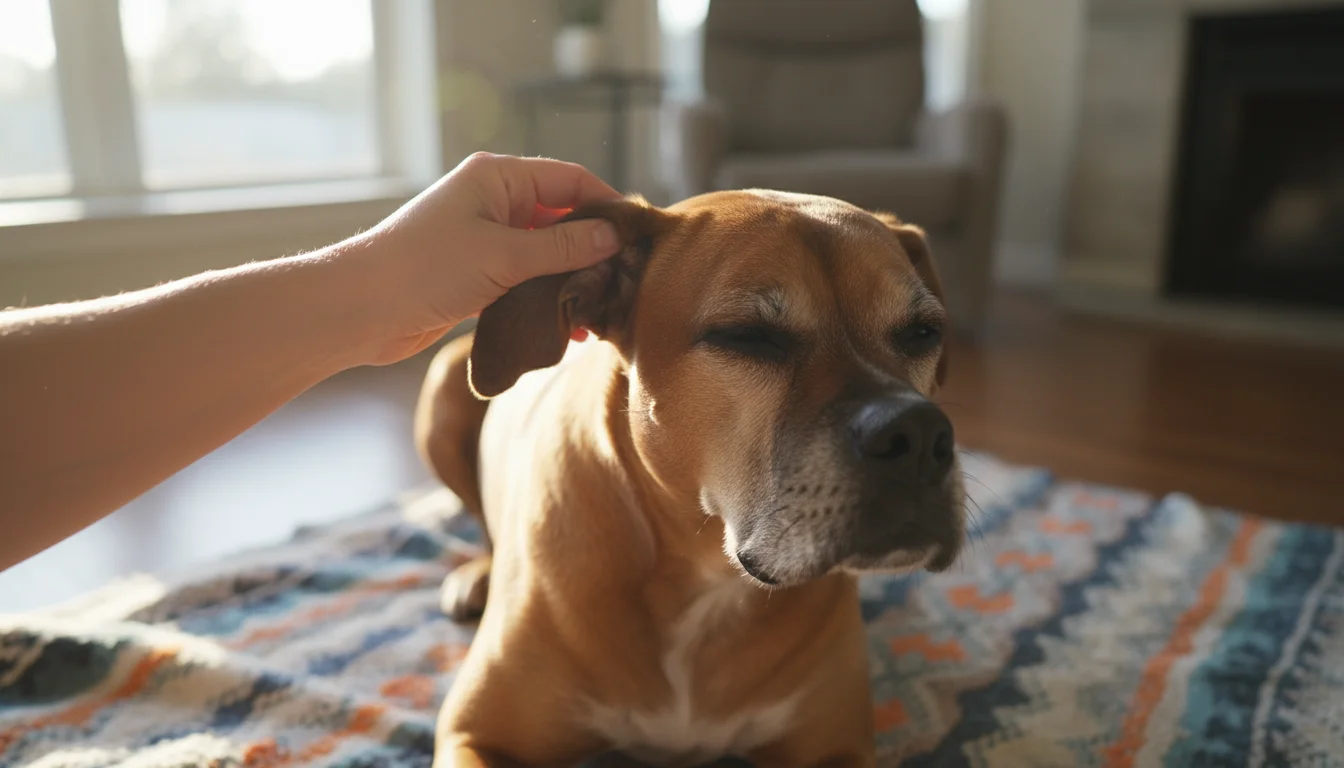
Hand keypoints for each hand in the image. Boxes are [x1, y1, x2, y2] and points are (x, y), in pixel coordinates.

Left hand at [353, 152, 621, 363]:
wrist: (359, 310)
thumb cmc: (424, 269)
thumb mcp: (504, 256)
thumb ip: (563, 246)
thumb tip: (612, 237)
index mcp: (497, 178)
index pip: (570, 180)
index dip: (607, 205)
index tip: (638, 237)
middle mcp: (492, 202)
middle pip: (561, 217)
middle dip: (592, 248)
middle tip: (624, 280)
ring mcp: (483, 239)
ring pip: (545, 253)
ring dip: (571, 279)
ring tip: (600, 309)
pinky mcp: (475, 274)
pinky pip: (525, 279)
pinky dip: (546, 297)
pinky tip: (568, 325)